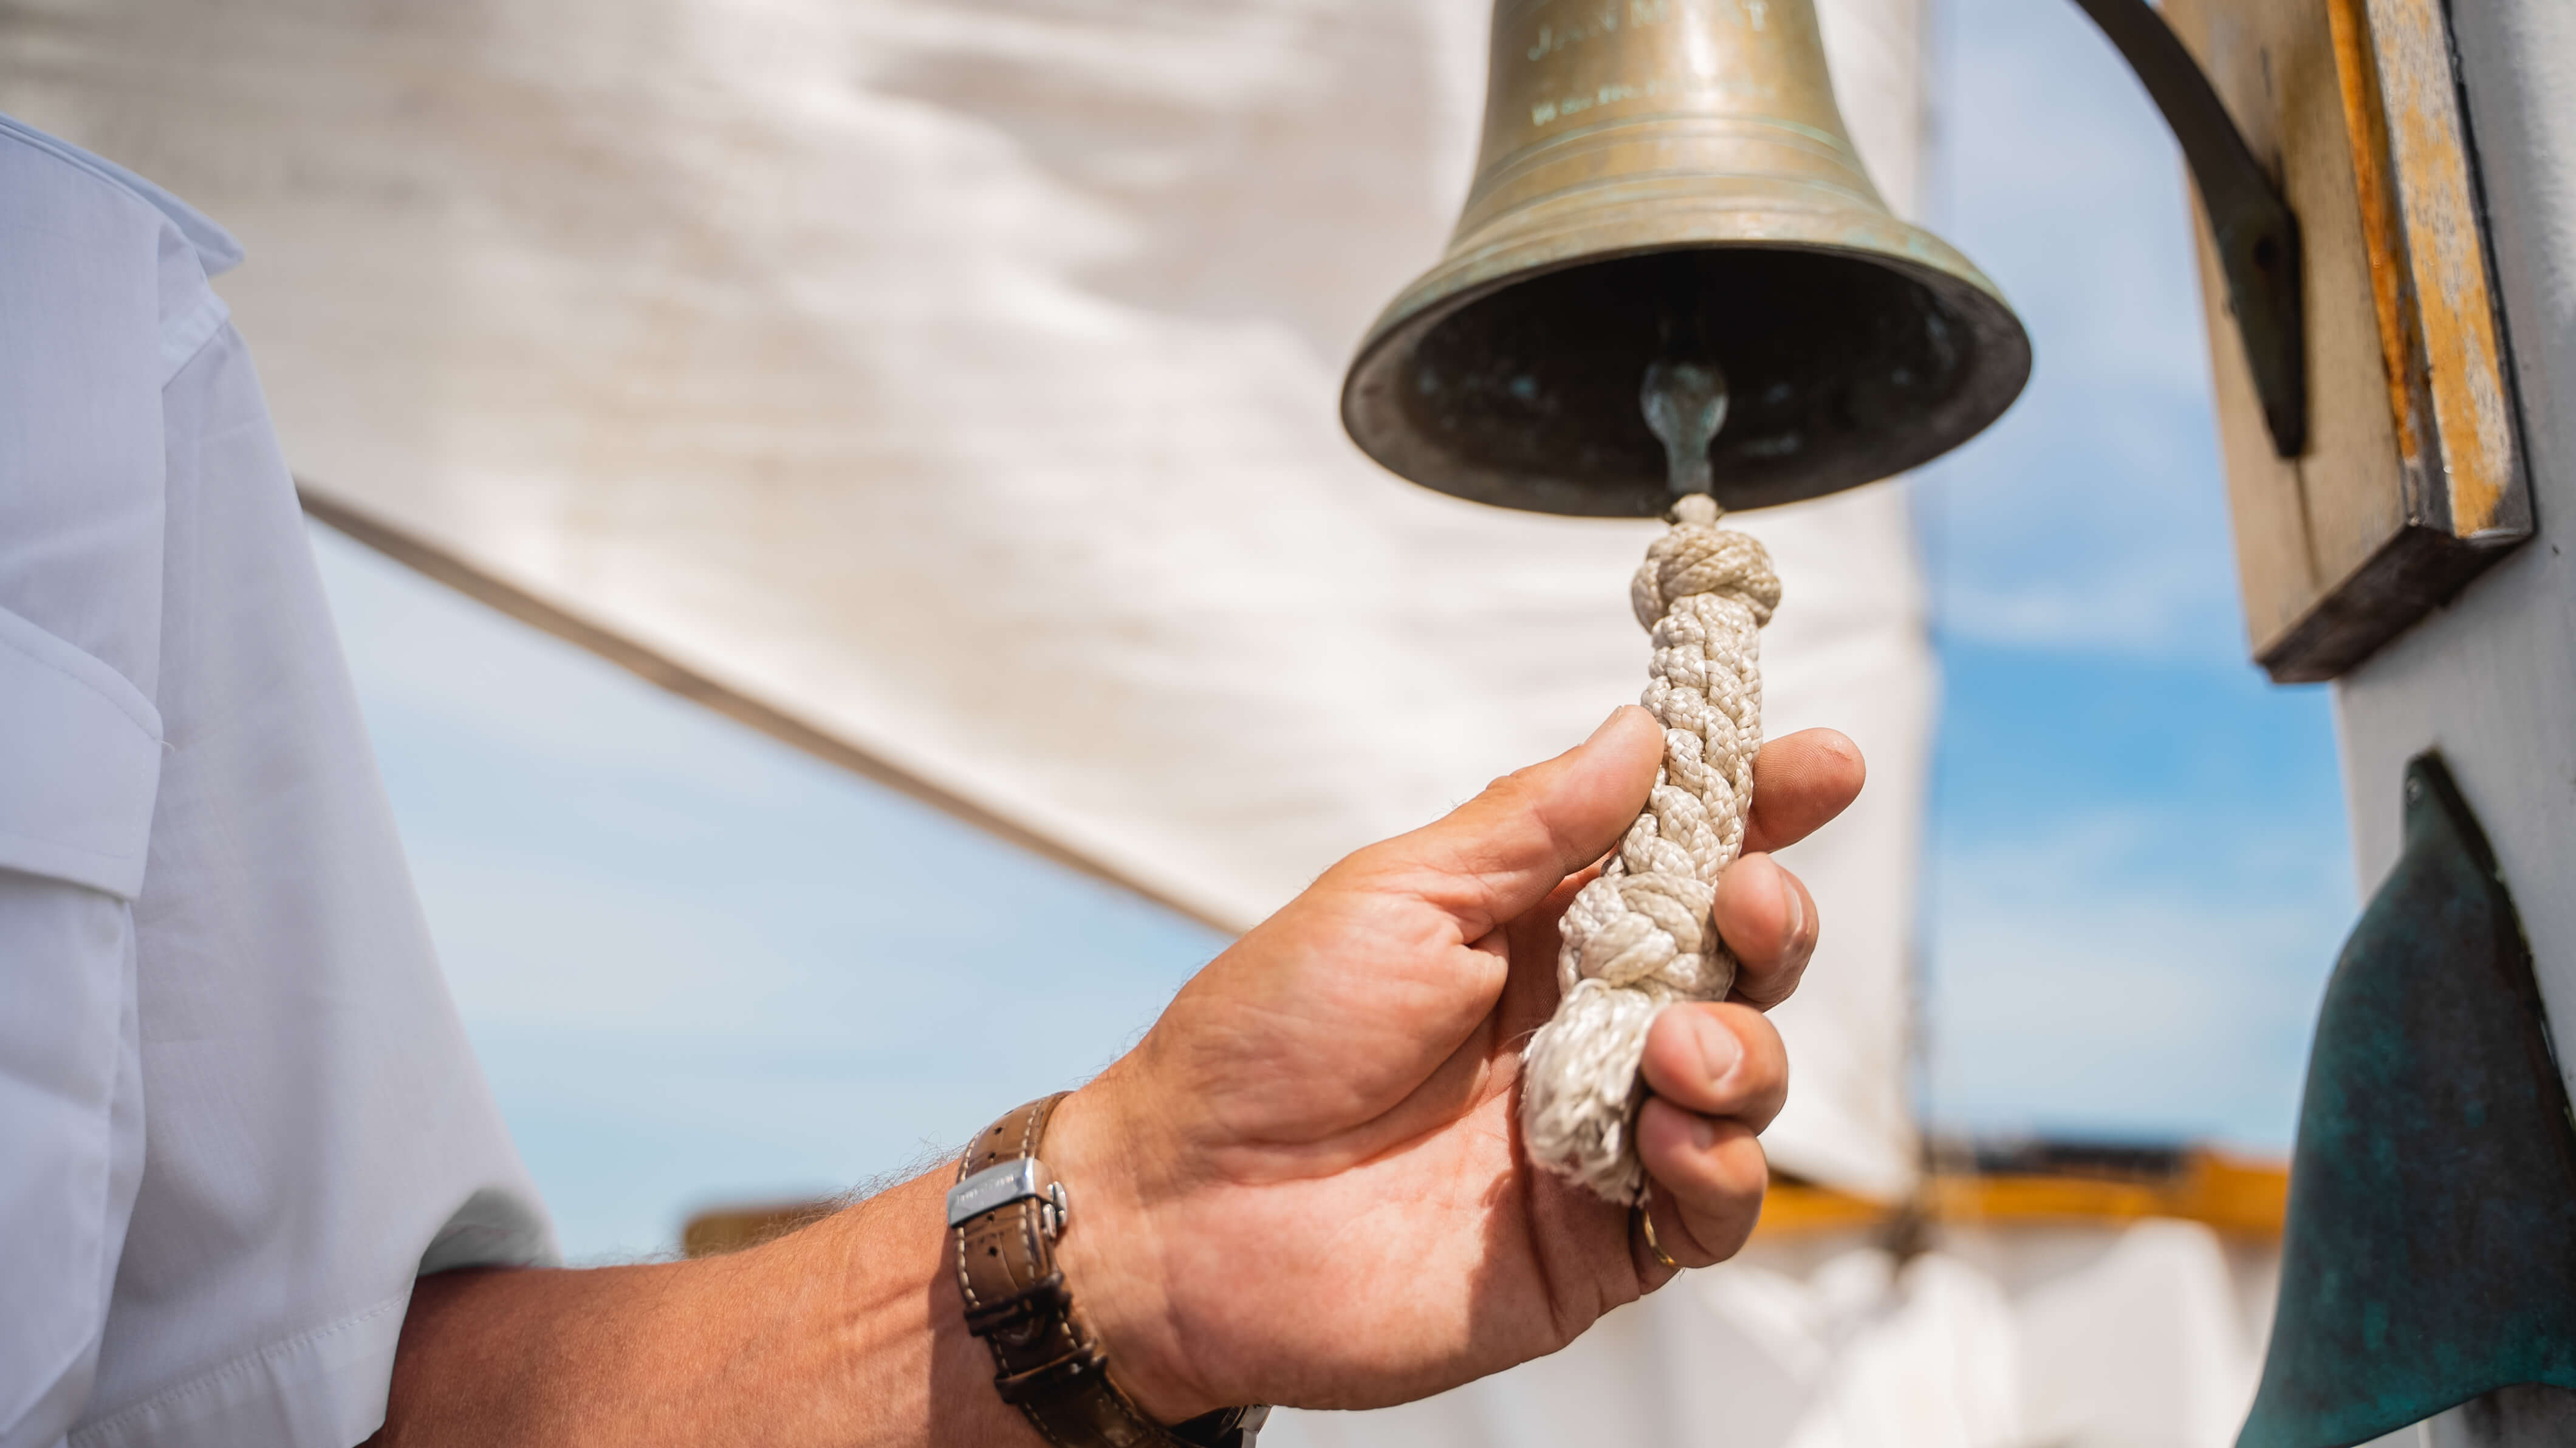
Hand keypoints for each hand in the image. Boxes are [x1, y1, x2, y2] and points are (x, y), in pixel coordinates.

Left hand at [1047, 706, 1864, 1417]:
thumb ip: (1529, 826)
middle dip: (1772, 920)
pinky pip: (1713, 1208)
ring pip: (1747, 1080)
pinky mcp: (1600, 1244)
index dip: (1760, 808)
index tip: (1824, 765)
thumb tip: (1642, 731)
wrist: (1180, 1212)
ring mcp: (1598, 1134)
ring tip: (1680, 1043)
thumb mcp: (1393, 897)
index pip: (1680, 854)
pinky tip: (1663, 1134)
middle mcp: (1582, 1024)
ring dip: (1745, 1048)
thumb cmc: (1261, 1040)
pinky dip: (1717, 1167)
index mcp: (1534, 929)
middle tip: (1748, 902)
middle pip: (1739, 961)